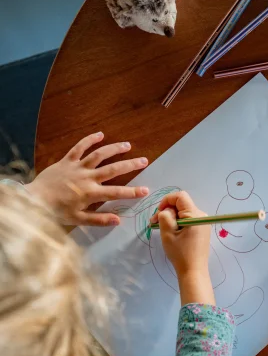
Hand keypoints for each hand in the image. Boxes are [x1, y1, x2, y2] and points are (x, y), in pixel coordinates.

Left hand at [25, 132, 148, 225]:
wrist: (33, 200)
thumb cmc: (56, 211)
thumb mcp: (78, 219)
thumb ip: (99, 220)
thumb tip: (118, 220)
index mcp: (90, 193)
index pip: (116, 192)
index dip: (133, 191)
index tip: (146, 190)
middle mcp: (87, 178)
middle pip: (113, 169)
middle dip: (130, 165)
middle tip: (144, 160)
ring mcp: (77, 167)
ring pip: (99, 155)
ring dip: (114, 149)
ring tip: (127, 145)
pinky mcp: (67, 161)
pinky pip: (79, 147)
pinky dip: (90, 139)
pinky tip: (101, 134)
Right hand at [150, 191, 214, 305]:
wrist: (193, 271)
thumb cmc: (180, 252)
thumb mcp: (168, 233)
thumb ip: (165, 216)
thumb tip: (167, 210)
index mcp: (195, 214)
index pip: (180, 196)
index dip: (167, 200)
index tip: (158, 213)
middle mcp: (202, 215)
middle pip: (182, 204)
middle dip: (167, 210)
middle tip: (154, 223)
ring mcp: (203, 222)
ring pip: (184, 212)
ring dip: (171, 217)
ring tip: (160, 228)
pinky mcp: (201, 229)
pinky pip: (188, 219)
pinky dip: (178, 222)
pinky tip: (171, 232)